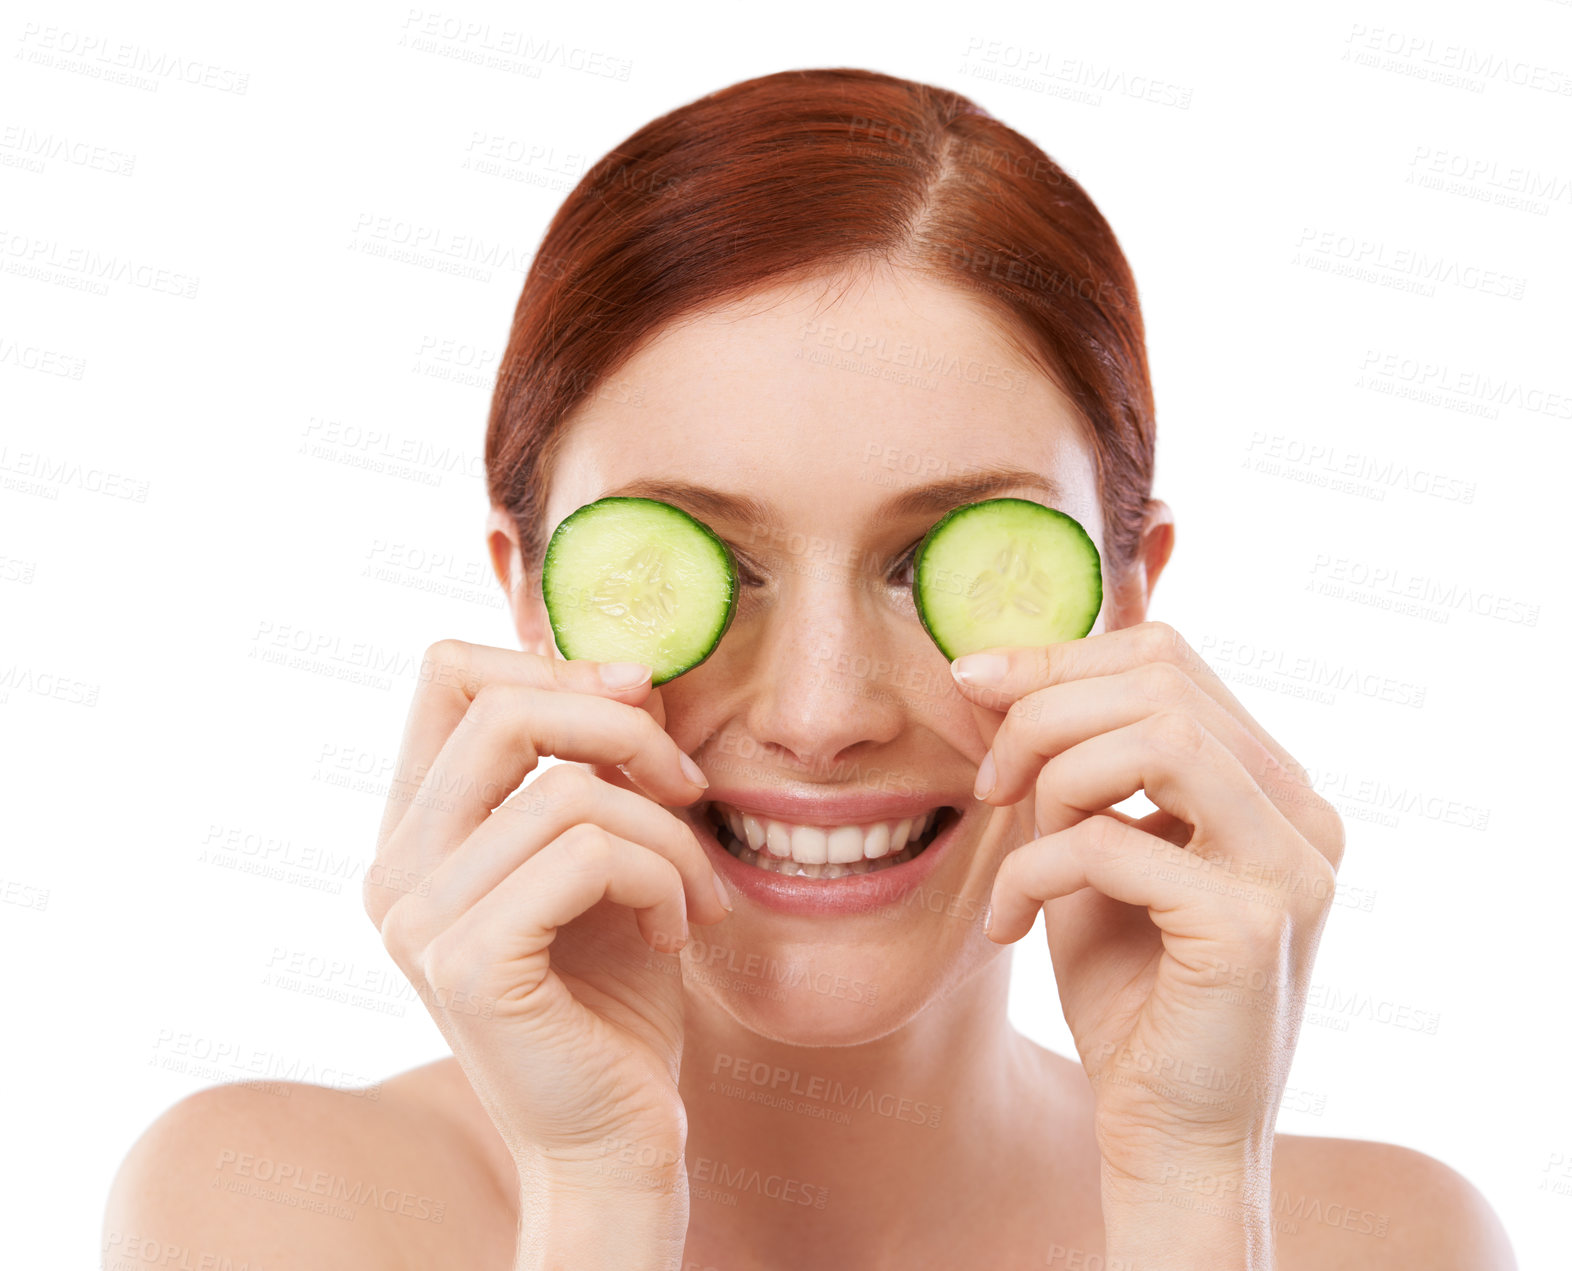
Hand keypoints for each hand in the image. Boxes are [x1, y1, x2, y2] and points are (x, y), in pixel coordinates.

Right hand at [362, 640, 730, 1187]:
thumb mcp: (611, 853)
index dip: (551, 662)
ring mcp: (419, 919)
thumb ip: (600, 766)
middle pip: (497, 706)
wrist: (615, 1137)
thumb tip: (633, 674)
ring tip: (693, 893)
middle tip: (688, 788)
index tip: (638, 698)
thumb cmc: (616, 995)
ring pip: (567, 790)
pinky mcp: (468, 965)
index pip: (447, 675)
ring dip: (666, 833)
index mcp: (417, 830)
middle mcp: (395, 868)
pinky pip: (585, 856)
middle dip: (622, 727)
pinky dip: (659, 878)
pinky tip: (674, 930)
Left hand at [950, 621, 1345, 1184]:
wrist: (1167, 1135)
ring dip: (1052, 774)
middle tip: (989, 780)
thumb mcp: (1091, 853)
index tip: (974, 682)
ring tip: (1012, 837)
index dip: (1062, 658)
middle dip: (1045, 711)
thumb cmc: (1130, 993)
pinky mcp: (1251, 924)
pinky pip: (1113, 842)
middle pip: (1163, 681)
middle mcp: (1305, 815)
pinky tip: (1009, 924)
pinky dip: (1036, 871)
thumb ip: (1071, 767)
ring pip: (1158, 735)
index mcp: (1274, 787)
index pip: (1170, 661)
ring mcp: (1291, 866)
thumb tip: (994, 670)